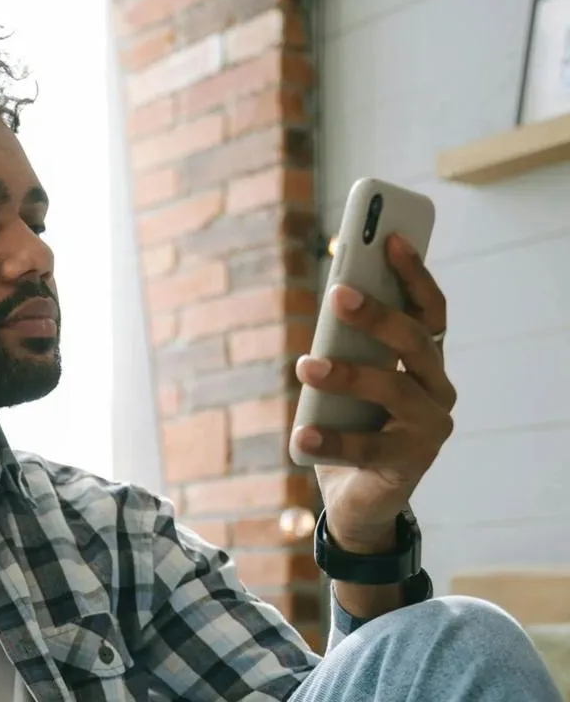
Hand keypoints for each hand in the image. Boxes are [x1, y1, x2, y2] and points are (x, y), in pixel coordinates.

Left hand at [293, 233, 456, 551]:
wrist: (360, 499)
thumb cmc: (353, 424)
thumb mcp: (349, 378)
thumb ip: (348, 344)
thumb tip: (333, 299)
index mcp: (425, 361)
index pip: (429, 310)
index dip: (414, 274)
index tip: (390, 238)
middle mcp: (437, 390)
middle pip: (414, 342)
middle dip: (378, 314)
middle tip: (337, 295)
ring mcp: (429, 429)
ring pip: (393, 390)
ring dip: (348, 374)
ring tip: (305, 365)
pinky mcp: (408, 466)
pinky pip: (367, 450)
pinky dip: (331, 441)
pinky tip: (302, 435)